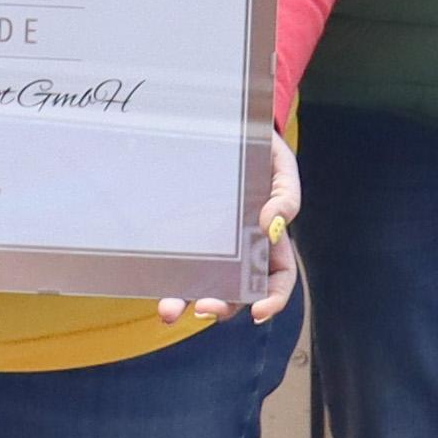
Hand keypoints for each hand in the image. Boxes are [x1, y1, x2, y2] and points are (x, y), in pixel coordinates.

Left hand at [160, 130, 304, 328]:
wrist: (229, 125)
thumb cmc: (263, 151)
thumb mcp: (282, 169)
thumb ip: (285, 197)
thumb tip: (271, 227)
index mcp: (270, 240)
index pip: (277, 280)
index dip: (272, 301)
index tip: (258, 312)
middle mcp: (239, 250)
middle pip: (236, 292)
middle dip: (221, 307)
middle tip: (204, 308)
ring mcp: (209, 242)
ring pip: (200, 282)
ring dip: (184, 301)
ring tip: (168, 311)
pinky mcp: (182, 230)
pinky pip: (174, 257)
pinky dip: (164, 274)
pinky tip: (152, 282)